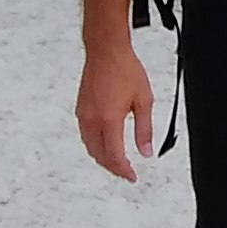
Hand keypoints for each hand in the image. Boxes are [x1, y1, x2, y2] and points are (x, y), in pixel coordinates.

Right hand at [77, 44, 155, 178]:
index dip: (124, 170)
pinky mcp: (80, 109)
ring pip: (90, 147)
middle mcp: (92, 120)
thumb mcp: (144, 100)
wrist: (106, 51)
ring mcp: (84, 115)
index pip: (115, 156)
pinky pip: (85, 136)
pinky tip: (104, 144)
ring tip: (116, 162)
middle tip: (126, 172)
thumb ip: (144, 129)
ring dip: (102, 158)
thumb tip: (146, 151)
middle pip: (100, 156)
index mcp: (109, 120)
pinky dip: (95, 146)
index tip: (132, 176)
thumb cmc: (125, 69)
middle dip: (113, 168)